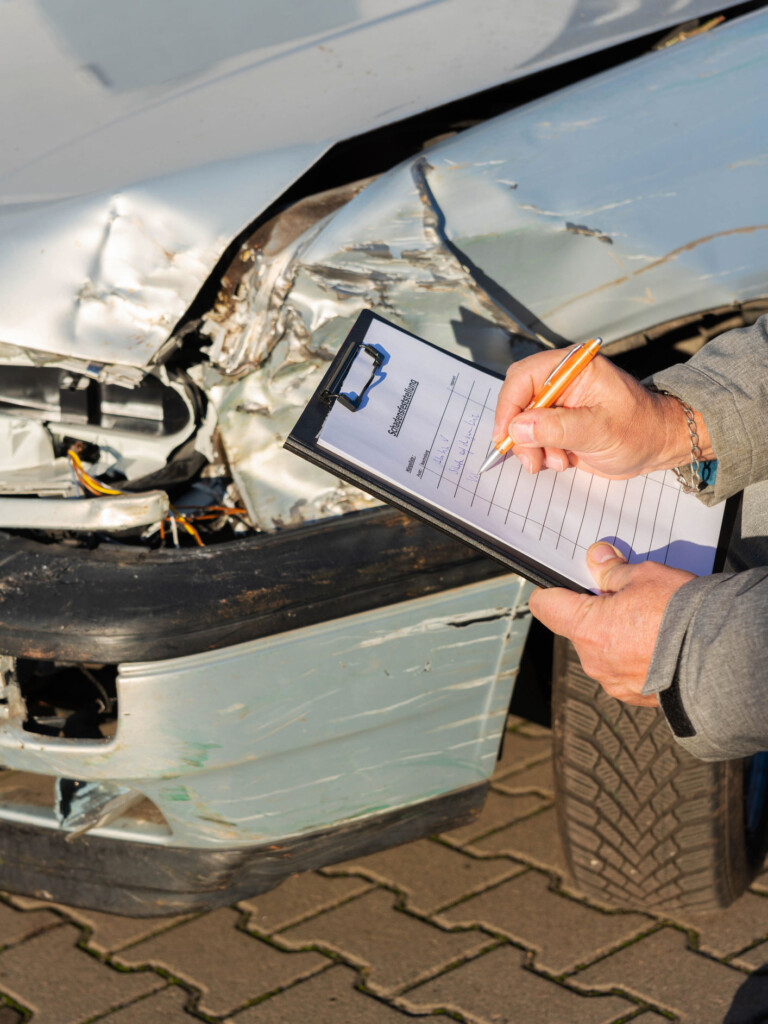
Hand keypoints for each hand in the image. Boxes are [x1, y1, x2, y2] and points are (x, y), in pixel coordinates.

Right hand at [494, 350, 712, 477]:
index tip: (506, 435)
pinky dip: (541, 453)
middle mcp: (561, 381)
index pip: (523, 377)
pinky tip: (563, 460)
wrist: (659, 445)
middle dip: (521, 434)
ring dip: (533, 448)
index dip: (509, 406)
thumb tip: (518, 428)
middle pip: (518, 402)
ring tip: (558, 461)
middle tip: (532, 460)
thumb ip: (558, 427)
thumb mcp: (600, 429)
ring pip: (523, 424)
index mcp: (573, 367)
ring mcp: (559, 403)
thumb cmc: (640, 429)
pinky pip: (534, 438)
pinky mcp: (559, 423)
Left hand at [529, 542, 694, 705]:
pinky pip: (623, 670)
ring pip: (602, 649)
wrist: (722, 658)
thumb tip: (597, 558)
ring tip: (650, 622)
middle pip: (578, 627)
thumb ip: (612, 570)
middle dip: (597, 611)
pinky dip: (635, 656)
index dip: (553, 589)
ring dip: (617, 635)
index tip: (566, 582)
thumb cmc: (681, 615)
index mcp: (586, 628)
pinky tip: (659, 644)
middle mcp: (593, 660)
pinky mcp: (635, 695)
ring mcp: (613, 682)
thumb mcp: (644, 577)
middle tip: (627, 598)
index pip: (546, 605)